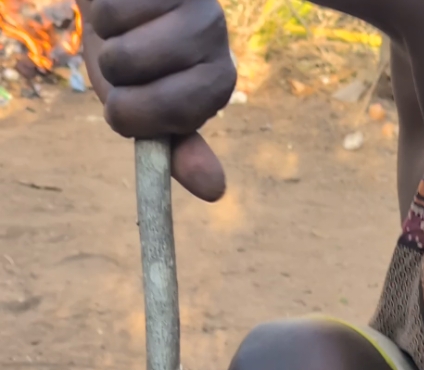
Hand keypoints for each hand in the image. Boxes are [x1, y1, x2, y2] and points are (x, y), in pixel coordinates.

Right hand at [81, 0, 235, 201]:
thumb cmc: (132, 56)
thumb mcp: (151, 110)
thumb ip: (178, 150)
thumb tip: (214, 191)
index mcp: (217, 80)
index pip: (173, 116)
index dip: (134, 114)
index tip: (127, 103)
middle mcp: (216, 38)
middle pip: (145, 86)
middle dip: (116, 81)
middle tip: (124, 64)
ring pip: (123, 51)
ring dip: (105, 45)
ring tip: (121, 30)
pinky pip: (112, 11)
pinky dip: (101, 11)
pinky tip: (119, 1)